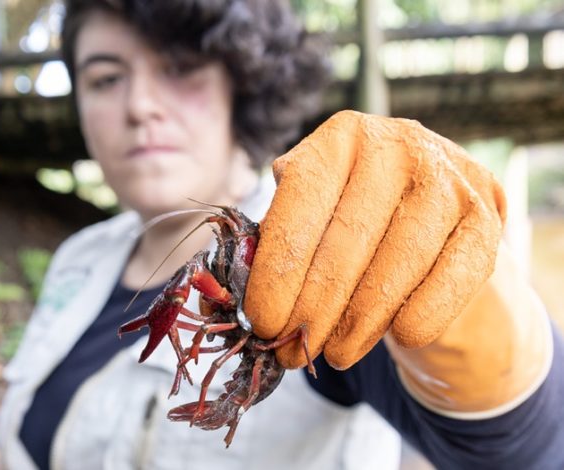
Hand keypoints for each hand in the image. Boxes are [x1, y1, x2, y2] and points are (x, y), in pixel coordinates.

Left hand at [243, 110, 505, 369]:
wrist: (428, 203)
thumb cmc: (350, 210)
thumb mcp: (307, 210)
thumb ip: (269, 244)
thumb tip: (223, 301)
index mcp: (339, 138)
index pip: (300, 208)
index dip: (277, 272)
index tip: (262, 322)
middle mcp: (395, 145)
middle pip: (347, 243)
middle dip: (314, 309)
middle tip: (293, 351)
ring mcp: (447, 177)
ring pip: (397, 265)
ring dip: (361, 322)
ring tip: (334, 355)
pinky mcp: (485, 214)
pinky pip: (453, 276)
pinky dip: (424, 313)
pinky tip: (399, 337)